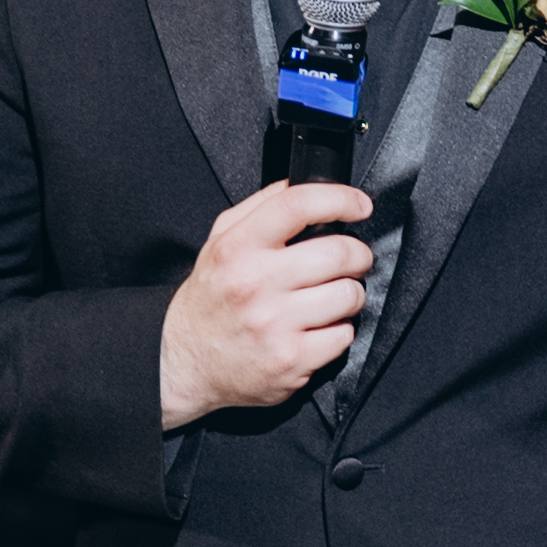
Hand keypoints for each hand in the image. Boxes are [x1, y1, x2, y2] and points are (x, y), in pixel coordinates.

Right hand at [159, 180, 374, 430]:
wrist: (187, 364)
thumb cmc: (209, 302)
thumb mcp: (218, 243)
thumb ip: (259, 207)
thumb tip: (301, 183)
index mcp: (238, 247)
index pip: (298, 205)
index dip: (340, 199)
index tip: (359, 205)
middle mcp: (255, 283)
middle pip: (338, 253)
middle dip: (358, 254)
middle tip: (354, 259)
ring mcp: (274, 324)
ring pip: (348, 295)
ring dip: (351, 294)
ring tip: (334, 296)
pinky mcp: (291, 360)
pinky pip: (343, 336)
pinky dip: (339, 331)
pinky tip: (319, 328)